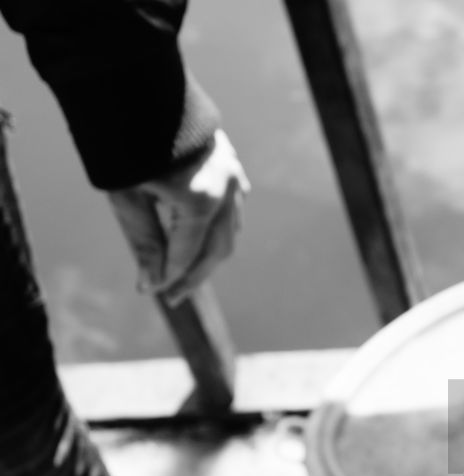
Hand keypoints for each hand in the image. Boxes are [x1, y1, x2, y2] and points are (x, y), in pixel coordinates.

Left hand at [107, 128, 249, 306]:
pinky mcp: (232, 164)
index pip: (187, 254)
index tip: (154, 294)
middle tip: (174, 296)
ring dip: (210, 253)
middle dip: (194, 275)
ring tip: (187, 270)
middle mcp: (227, 191)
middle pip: (218, 249)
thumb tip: (150, 286)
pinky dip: (221, 226)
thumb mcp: (127, 198)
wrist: (139, 88)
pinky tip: (205, 235)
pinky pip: (235, 206)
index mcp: (200, 200)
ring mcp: (234, 176)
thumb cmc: (126, 144)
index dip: (170, 277)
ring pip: (231, 230)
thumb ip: (144, 243)